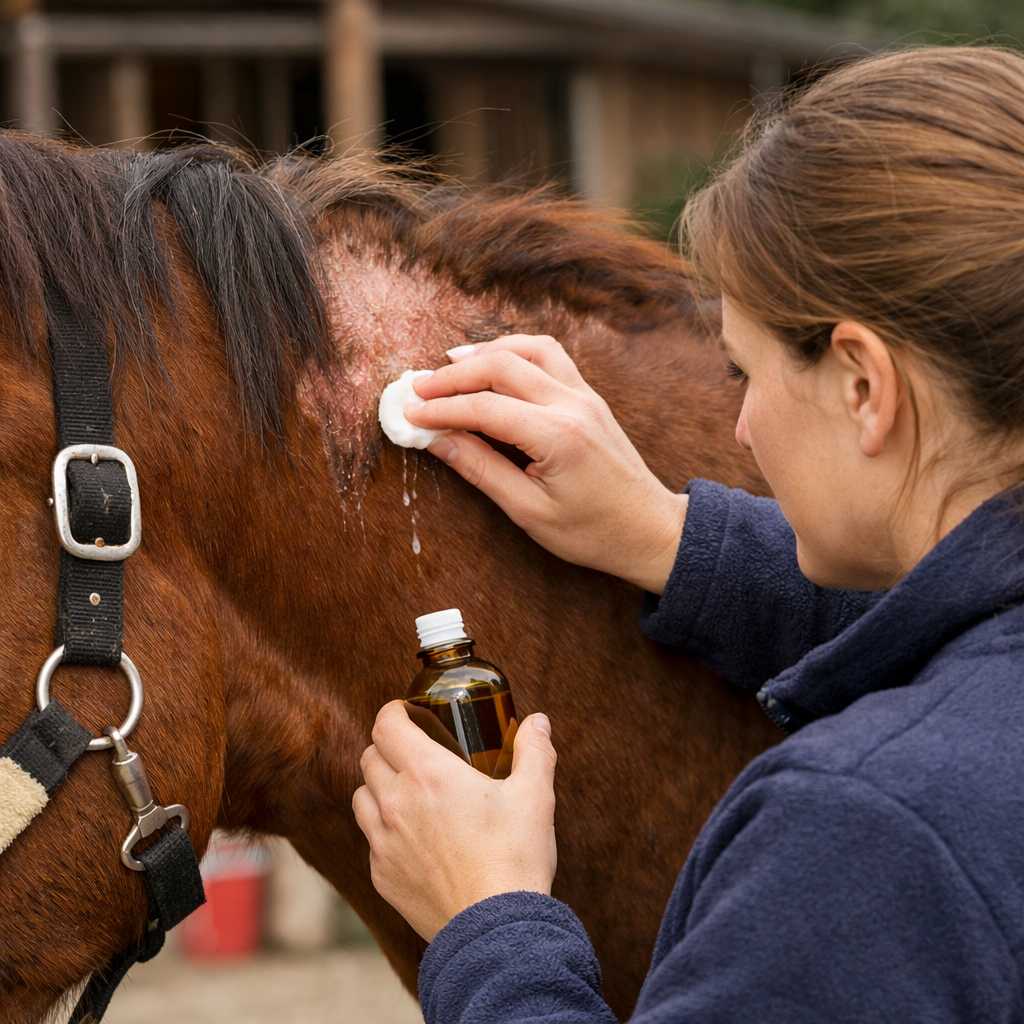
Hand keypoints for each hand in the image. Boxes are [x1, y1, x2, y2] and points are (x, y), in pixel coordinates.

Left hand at [352, 701, 557, 942]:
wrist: (496, 930)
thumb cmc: (514, 857)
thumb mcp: (534, 796)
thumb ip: (535, 751)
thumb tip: (539, 721)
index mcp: (428, 774)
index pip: (386, 726)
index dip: (393, 712)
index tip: (406, 712)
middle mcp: (396, 802)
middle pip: (369, 757)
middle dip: (387, 747)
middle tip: (414, 751)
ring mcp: (383, 842)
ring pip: (361, 797)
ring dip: (378, 787)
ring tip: (406, 793)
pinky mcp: (382, 877)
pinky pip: (370, 841)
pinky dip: (383, 830)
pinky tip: (412, 838)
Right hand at [406, 334, 686, 593]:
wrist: (650, 529)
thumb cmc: (593, 531)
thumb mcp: (529, 511)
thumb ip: (481, 470)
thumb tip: (437, 440)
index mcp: (557, 436)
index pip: (484, 408)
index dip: (441, 409)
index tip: (409, 414)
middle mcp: (572, 405)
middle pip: (501, 366)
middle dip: (453, 375)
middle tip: (417, 388)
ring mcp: (584, 396)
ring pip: (528, 349)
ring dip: (485, 352)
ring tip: (449, 366)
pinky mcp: (589, 397)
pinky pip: (549, 357)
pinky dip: (515, 352)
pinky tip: (493, 365)